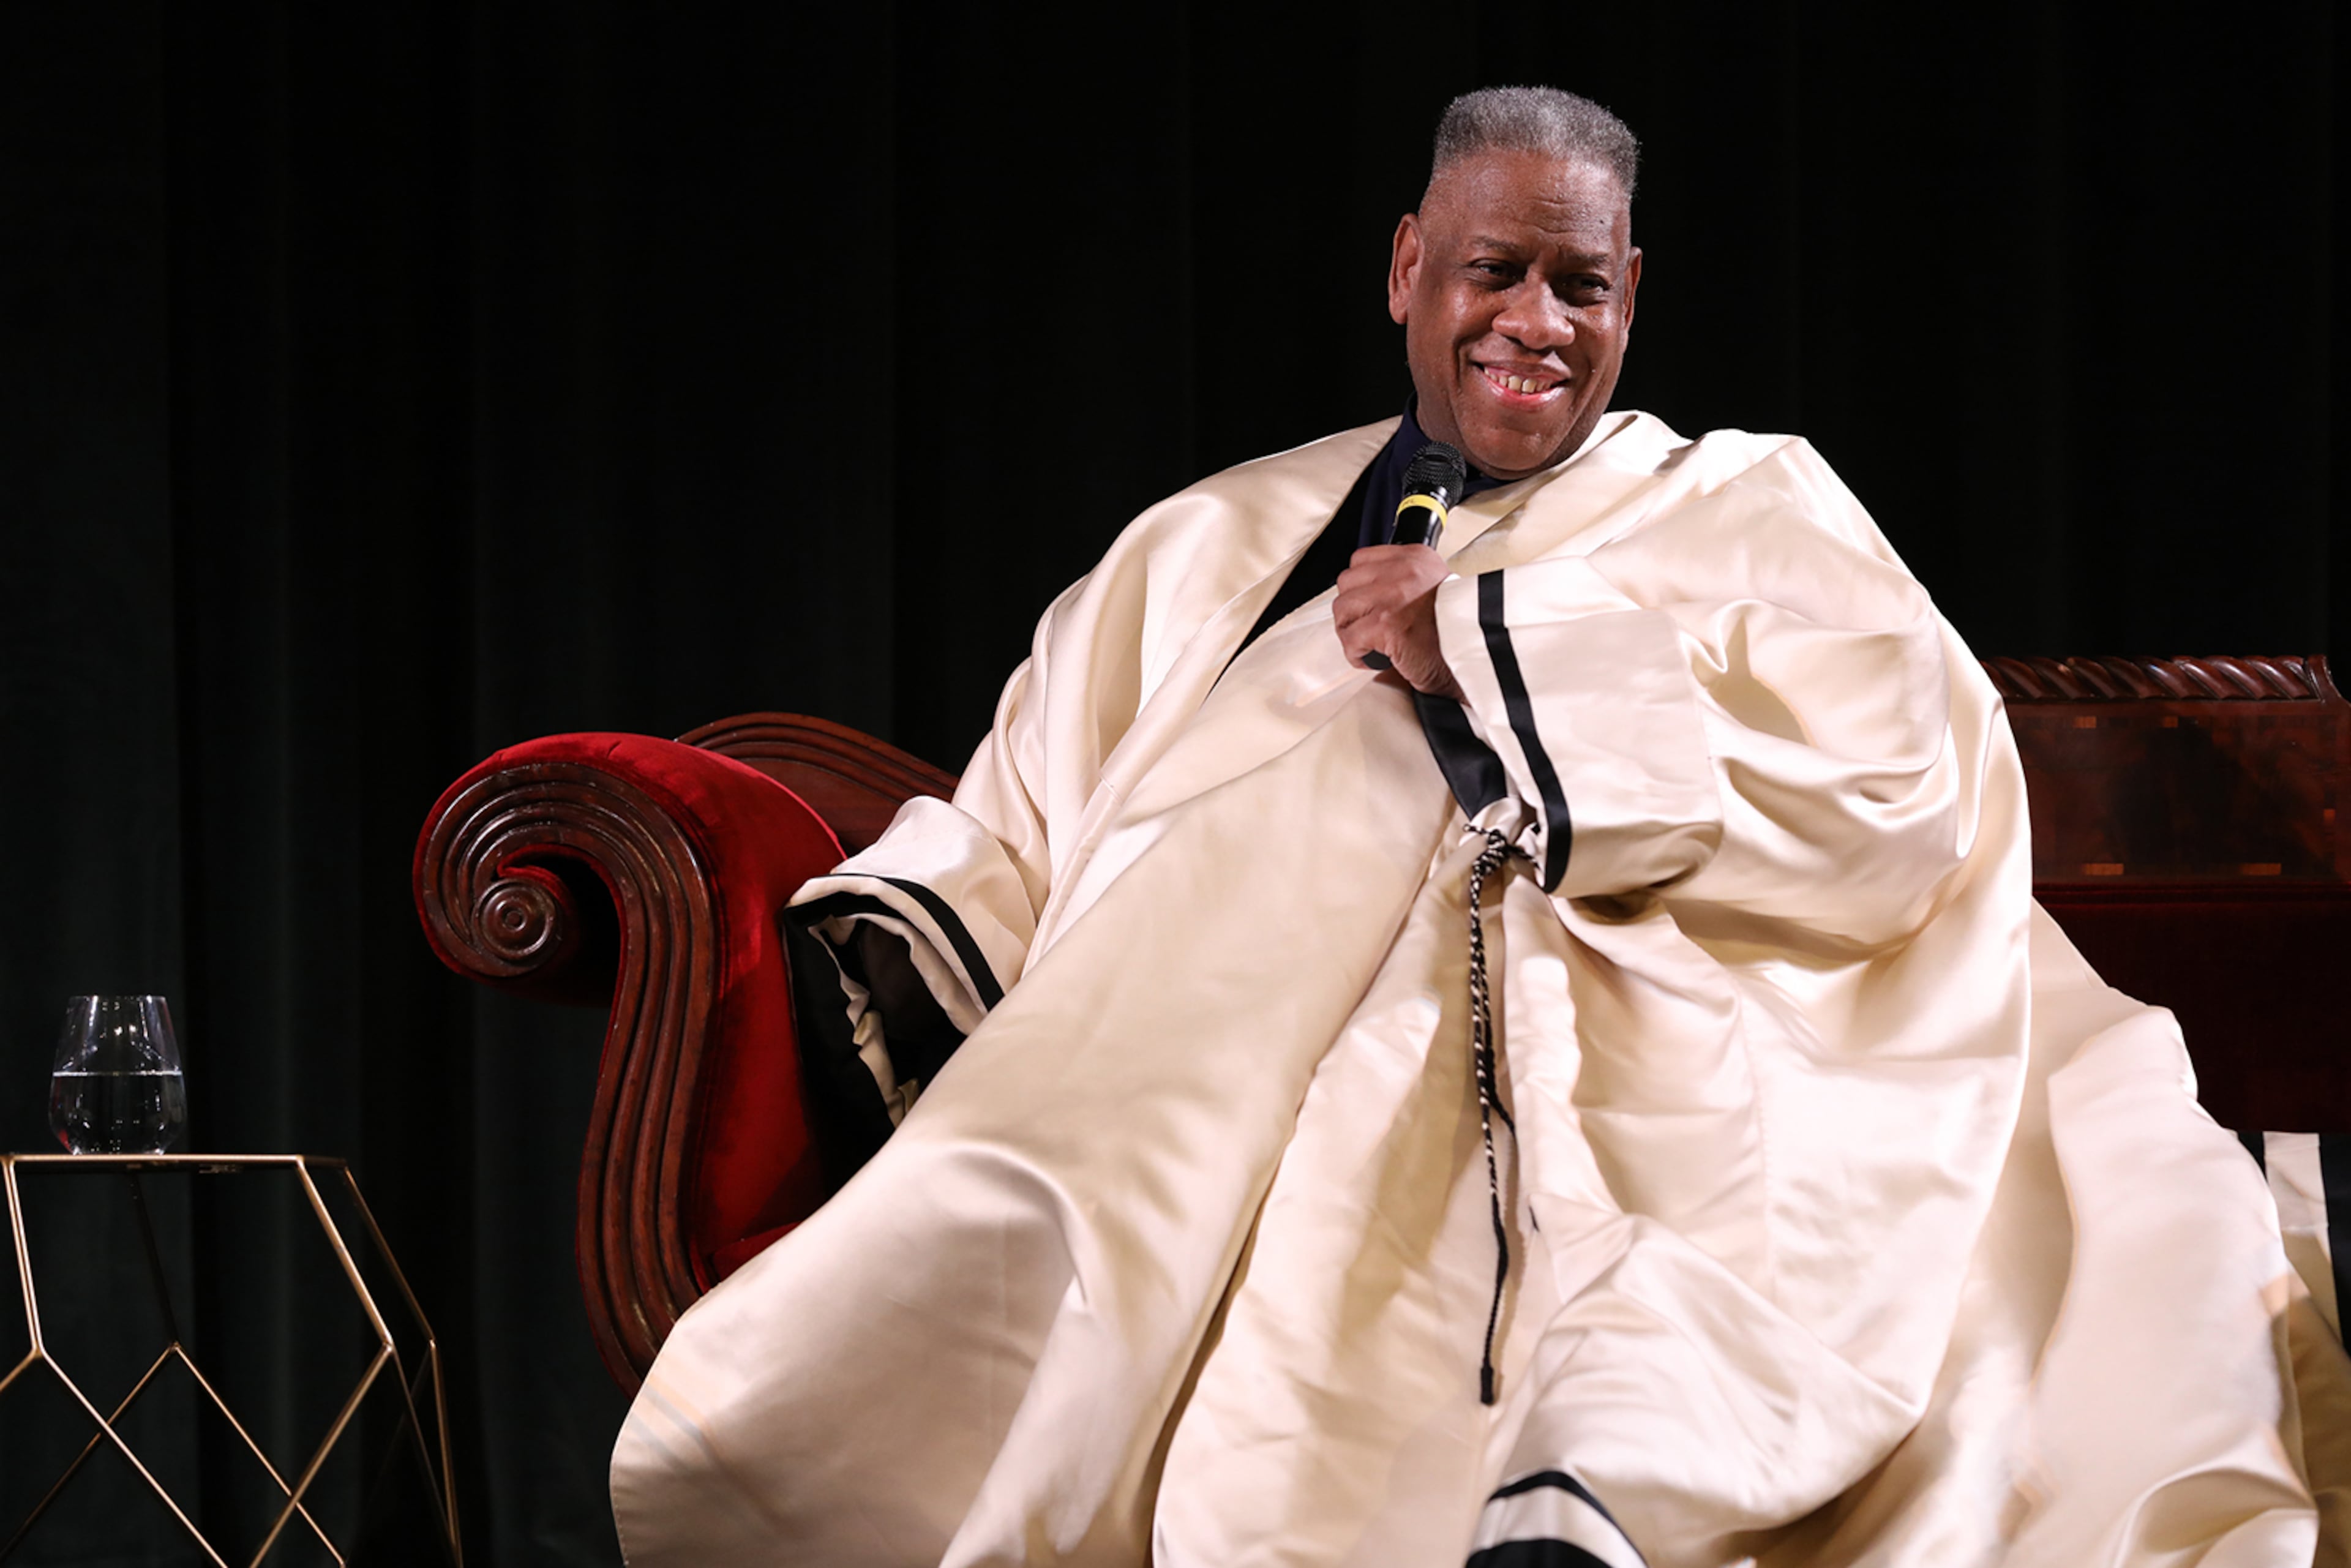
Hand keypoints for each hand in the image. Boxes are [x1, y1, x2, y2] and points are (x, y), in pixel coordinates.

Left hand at [1333, 544, 1461, 700]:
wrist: (1480, 653)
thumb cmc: (1458, 630)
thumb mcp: (1435, 588)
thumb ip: (1406, 582)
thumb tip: (1370, 593)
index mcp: (1415, 558)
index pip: (1361, 560)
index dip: (1360, 588)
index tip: (1370, 606)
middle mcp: (1402, 571)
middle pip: (1347, 583)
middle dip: (1353, 610)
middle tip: (1368, 629)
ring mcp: (1392, 597)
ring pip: (1343, 610)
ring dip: (1352, 632)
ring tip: (1372, 645)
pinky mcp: (1385, 625)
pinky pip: (1350, 639)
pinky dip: (1357, 654)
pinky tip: (1376, 659)